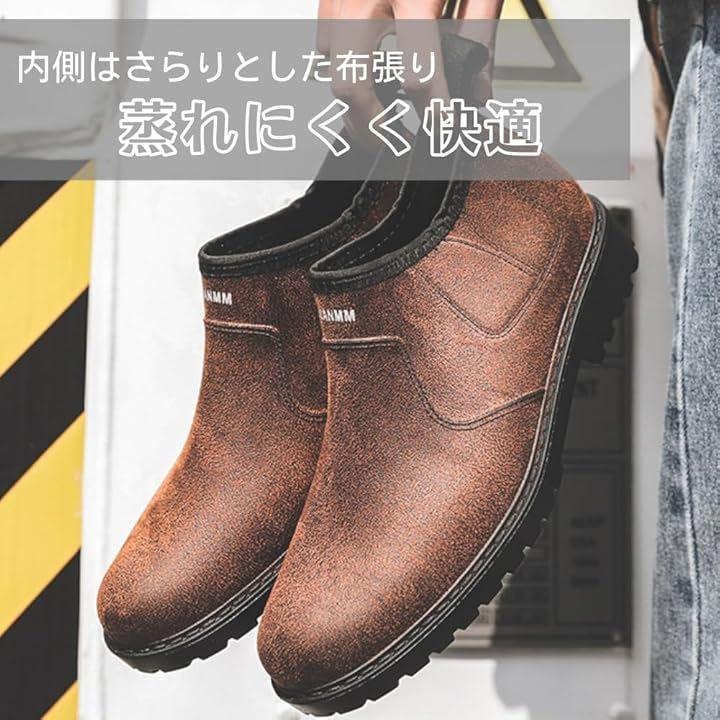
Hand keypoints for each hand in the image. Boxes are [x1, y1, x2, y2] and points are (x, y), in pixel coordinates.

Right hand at [317, 0, 504, 146]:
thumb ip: (479, 34)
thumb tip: (476, 97)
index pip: (419, 73)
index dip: (432, 112)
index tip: (441, 131)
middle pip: (352, 82)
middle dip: (372, 125)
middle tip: (393, 143)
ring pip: (329, 66)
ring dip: (352, 100)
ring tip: (379, 117)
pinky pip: (322, 40)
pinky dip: (342, 66)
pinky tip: (367, 72)